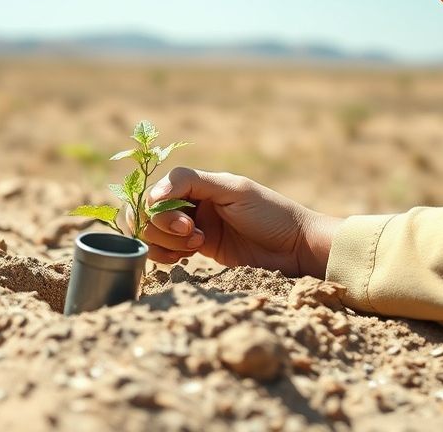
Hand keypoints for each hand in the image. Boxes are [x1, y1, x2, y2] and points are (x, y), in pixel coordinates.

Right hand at [138, 167, 340, 277]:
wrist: (295, 248)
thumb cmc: (270, 214)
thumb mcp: (234, 190)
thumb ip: (192, 182)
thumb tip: (153, 195)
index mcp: (198, 183)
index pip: (155, 193)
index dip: (161, 211)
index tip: (188, 224)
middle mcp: (191, 203)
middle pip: (147, 214)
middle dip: (162, 228)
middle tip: (194, 235)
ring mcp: (192, 227)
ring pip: (151, 235)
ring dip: (166, 243)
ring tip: (198, 246)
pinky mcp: (198, 250)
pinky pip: (164, 252)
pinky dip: (166, 256)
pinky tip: (186, 259)